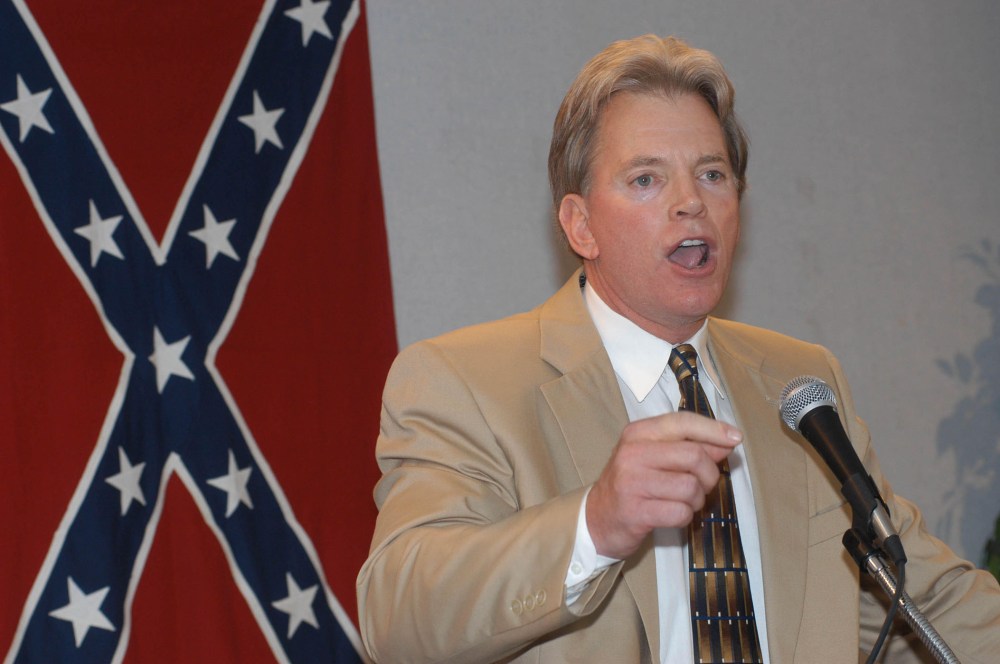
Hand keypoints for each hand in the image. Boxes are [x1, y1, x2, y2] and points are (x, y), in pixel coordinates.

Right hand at [585, 411, 742, 559]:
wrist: (597, 518)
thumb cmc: (632, 483)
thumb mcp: (655, 457)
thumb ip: (689, 446)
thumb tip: (727, 441)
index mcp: (638, 433)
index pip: (682, 422)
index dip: (714, 429)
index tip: (735, 438)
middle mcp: (632, 453)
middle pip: (694, 456)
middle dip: (709, 474)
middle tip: (702, 485)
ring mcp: (632, 482)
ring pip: (691, 487)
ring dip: (697, 499)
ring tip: (683, 502)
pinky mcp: (636, 511)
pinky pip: (681, 512)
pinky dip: (686, 516)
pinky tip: (672, 515)